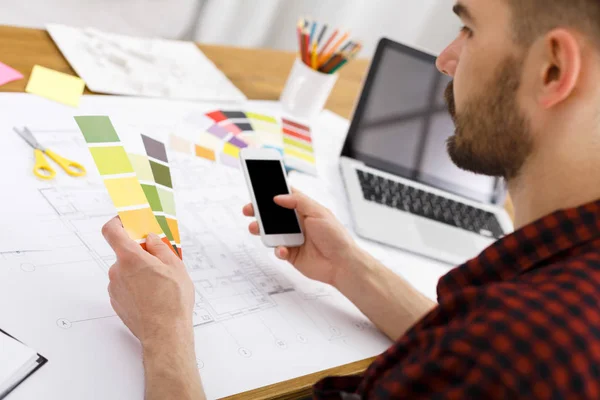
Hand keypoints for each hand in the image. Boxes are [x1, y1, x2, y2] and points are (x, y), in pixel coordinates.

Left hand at [102, 217, 194, 347]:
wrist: (165, 334)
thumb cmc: (172, 301)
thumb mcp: (176, 266)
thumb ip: (160, 248)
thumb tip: (151, 239)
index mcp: (131, 258)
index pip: (111, 231)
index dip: (117, 223)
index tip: (127, 221)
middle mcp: (117, 271)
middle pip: (124, 252)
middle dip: (140, 253)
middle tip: (159, 260)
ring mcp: (114, 288)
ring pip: (125, 271)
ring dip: (139, 272)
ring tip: (160, 283)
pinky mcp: (116, 302)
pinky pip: (125, 286)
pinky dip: (136, 286)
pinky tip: (153, 295)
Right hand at [243, 190, 358, 285]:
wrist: (342, 264)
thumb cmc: (336, 236)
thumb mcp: (318, 212)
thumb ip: (298, 202)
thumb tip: (279, 197)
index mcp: (304, 210)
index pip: (285, 197)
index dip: (272, 193)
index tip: (258, 189)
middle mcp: (298, 223)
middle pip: (273, 215)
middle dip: (260, 212)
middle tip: (249, 210)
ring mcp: (293, 239)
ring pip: (272, 232)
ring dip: (262, 230)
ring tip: (255, 228)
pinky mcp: (291, 254)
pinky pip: (278, 250)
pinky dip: (277, 250)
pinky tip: (283, 250)